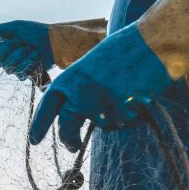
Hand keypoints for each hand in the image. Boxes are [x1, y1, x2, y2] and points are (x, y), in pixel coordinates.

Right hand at [0, 21, 52, 81]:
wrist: (56, 42)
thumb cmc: (35, 32)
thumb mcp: (13, 28)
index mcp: (3, 46)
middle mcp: (9, 58)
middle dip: (10, 49)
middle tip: (21, 42)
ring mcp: (18, 67)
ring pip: (9, 68)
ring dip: (22, 56)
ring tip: (32, 49)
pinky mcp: (28, 74)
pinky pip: (21, 74)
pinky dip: (29, 64)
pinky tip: (37, 58)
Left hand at [29, 23, 174, 151]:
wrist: (154, 43)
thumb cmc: (125, 50)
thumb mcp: (93, 65)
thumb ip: (81, 88)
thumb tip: (78, 115)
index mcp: (70, 79)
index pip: (47, 107)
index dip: (39, 125)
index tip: (34, 140)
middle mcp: (80, 95)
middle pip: (66, 129)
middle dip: (69, 141)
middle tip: (72, 147)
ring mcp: (102, 107)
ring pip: (105, 125)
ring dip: (114, 116)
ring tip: (128, 90)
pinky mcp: (122, 116)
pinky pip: (126, 123)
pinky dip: (133, 114)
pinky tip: (140, 94)